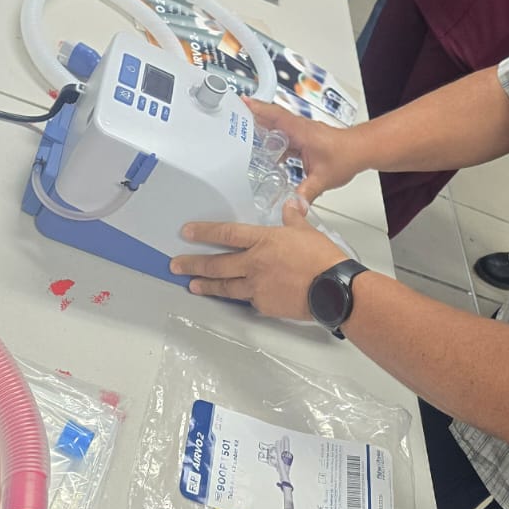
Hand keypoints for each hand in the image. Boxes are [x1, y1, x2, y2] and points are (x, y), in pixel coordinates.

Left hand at [170, 197, 346, 318]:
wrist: (332, 289)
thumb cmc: (321, 258)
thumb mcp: (306, 231)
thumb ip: (293, 217)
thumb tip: (291, 203)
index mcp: (263, 241)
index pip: (226, 234)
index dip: (204, 233)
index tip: (187, 233)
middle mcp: (254, 264)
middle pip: (217, 264)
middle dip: (193, 264)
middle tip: (175, 265)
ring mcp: (257, 287)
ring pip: (225, 286)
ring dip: (207, 285)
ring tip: (192, 285)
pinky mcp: (264, 305)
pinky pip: (247, 300)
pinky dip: (240, 297)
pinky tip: (234, 297)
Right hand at [244, 98, 360, 203]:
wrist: (362, 150)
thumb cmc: (347, 155)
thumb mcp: (323, 178)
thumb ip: (306, 194)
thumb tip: (293, 206)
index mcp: (301, 132)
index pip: (276, 116)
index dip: (258, 109)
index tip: (242, 102)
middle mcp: (301, 129)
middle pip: (273, 119)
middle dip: (253, 116)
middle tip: (233, 116)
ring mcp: (303, 133)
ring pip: (279, 128)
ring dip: (264, 129)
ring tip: (245, 135)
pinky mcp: (306, 139)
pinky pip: (286, 137)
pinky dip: (276, 141)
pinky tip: (271, 154)